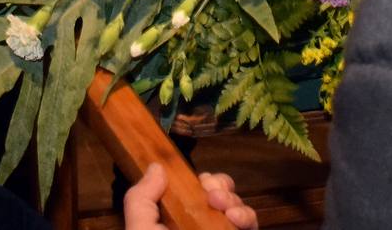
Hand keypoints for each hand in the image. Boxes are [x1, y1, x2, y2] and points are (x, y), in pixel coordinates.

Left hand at [123, 162, 257, 229]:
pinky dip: (246, 216)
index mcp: (176, 224)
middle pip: (219, 197)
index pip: (192, 195)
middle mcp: (200, 229)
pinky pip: (250, 226)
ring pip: (237, 208)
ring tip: (225, 207)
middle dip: (220, 186)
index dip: (198, 182)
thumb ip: (141, 199)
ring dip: (233, 200)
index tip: (199, 180)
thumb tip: (157, 166)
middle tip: (212, 193)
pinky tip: (236, 218)